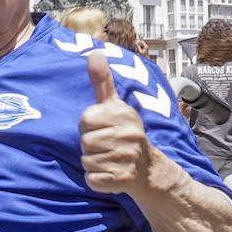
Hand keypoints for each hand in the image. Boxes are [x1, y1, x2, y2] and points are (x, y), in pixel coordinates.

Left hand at [79, 50, 152, 193]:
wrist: (148, 169)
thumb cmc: (125, 132)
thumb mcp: (115, 105)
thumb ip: (102, 81)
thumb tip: (94, 52)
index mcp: (123, 115)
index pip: (85, 120)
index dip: (89, 126)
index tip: (103, 128)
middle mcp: (128, 135)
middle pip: (84, 142)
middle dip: (90, 146)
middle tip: (107, 146)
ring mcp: (126, 158)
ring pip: (86, 161)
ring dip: (93, 162)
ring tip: (109, 158)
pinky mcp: (121, 180)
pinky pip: (91, 179)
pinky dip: (96, 179)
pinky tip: (110, 173)